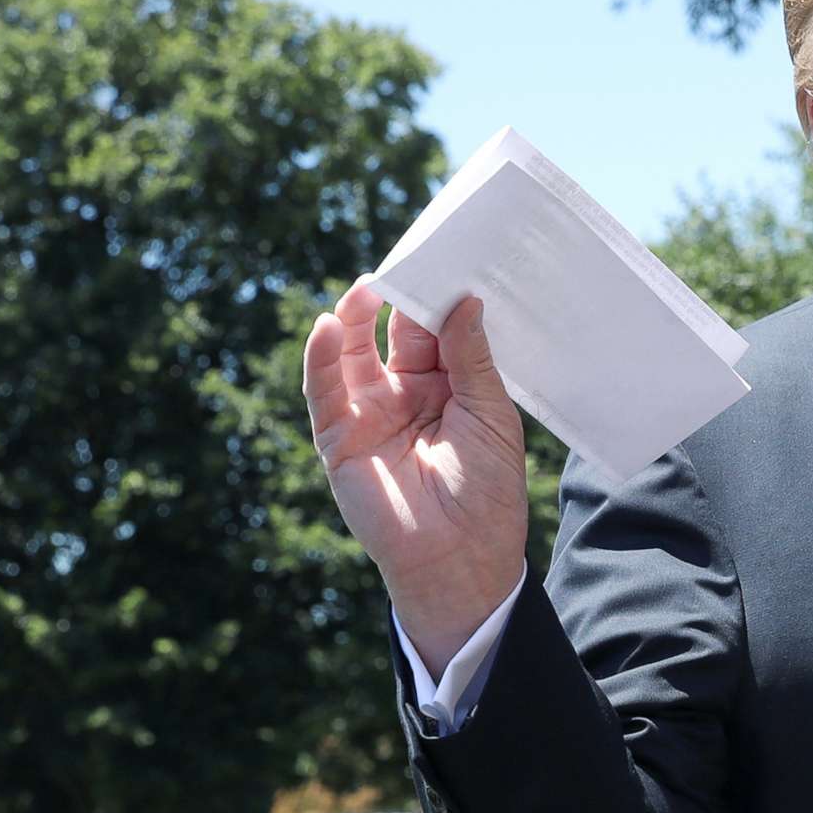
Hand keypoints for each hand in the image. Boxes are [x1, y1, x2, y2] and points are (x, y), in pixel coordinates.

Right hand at [303, 277, 528, 664]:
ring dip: (354, 317)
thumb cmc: (487, 490)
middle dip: (394, 298)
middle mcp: (404, 394)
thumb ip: (471, 359)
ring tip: (366, 287)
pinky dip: (322, 356)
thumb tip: (465, 301)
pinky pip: (323, 389)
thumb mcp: (491, 415)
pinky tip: (330, 325)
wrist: (462, 556)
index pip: (432, 330)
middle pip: (390, 332)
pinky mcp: (338, 436)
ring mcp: (368, 413)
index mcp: (446, 387)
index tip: (440, 256)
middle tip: (404, 261)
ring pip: (351, 353)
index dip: (432, 296)